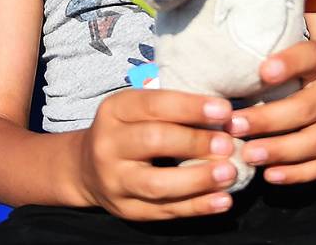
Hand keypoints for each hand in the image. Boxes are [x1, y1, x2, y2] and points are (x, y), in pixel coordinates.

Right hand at [78, 89, 239, 220]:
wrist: (86, 167)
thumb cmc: (127, 129)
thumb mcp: (136, 109)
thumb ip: (171, 108)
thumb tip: (223, 113)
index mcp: (115, 111)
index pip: (153, 105)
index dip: (190, 107)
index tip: (224, 110)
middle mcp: (109, 145)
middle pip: (153, 141)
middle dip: (195, 142)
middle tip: (228, 143)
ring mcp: (115, 180)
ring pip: (157, 183)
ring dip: (198, 179)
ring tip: (229, 173)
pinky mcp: (127, 209)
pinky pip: (165, 211)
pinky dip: (197, 206)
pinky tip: (222, 200)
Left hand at [227, 41, 315, 184]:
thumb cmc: (302, 80)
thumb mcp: (294, 64)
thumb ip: (268, 67)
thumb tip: (218, 75)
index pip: (310, 57)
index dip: (289, 63)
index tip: (263, 71)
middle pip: (305, 107)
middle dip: (268, 120)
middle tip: (234, 126)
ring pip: (313, 141)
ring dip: (278, 150)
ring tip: (247, 155)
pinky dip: (295, 173)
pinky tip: (270, 174)